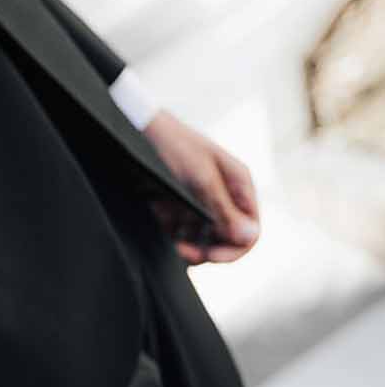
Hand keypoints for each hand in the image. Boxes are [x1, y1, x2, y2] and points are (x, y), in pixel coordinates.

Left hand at [143, 111, 260, 265]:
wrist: (134, 130)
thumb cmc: (172, 147)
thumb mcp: (200, 179)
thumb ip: (224, 210)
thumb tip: (250, 236)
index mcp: (238, 185)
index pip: (250, 230)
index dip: (234, 249)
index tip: (210, 256)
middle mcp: (223, 196)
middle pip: (227, 240)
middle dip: (209, 251)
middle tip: (184, 252)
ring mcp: (201, 203)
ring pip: (205, 241)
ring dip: (191, 250)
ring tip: (172, 245)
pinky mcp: (178, 209)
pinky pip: (184, 236)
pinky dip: (175, 242)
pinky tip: (164, 238)